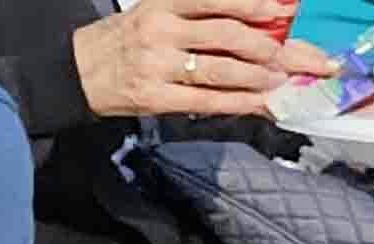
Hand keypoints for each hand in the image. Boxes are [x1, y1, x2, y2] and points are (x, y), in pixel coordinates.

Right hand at [71, 0, 331, 117]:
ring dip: (259, 76)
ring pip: (220, 69)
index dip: (256, 5)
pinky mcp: (153, 98)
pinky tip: (261, 103)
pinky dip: (238, 102)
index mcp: (163, 6)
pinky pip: (205, 100)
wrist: (72, 72)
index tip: (288, 10)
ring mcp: (157, 66)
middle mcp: (161, 32)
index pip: (218, 0)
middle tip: (301, 58)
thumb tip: (255, 22)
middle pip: (228, 36)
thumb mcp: (154, 12)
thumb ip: (198, 13)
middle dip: (272, 47)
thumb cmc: (122, 41)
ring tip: (283, 80)